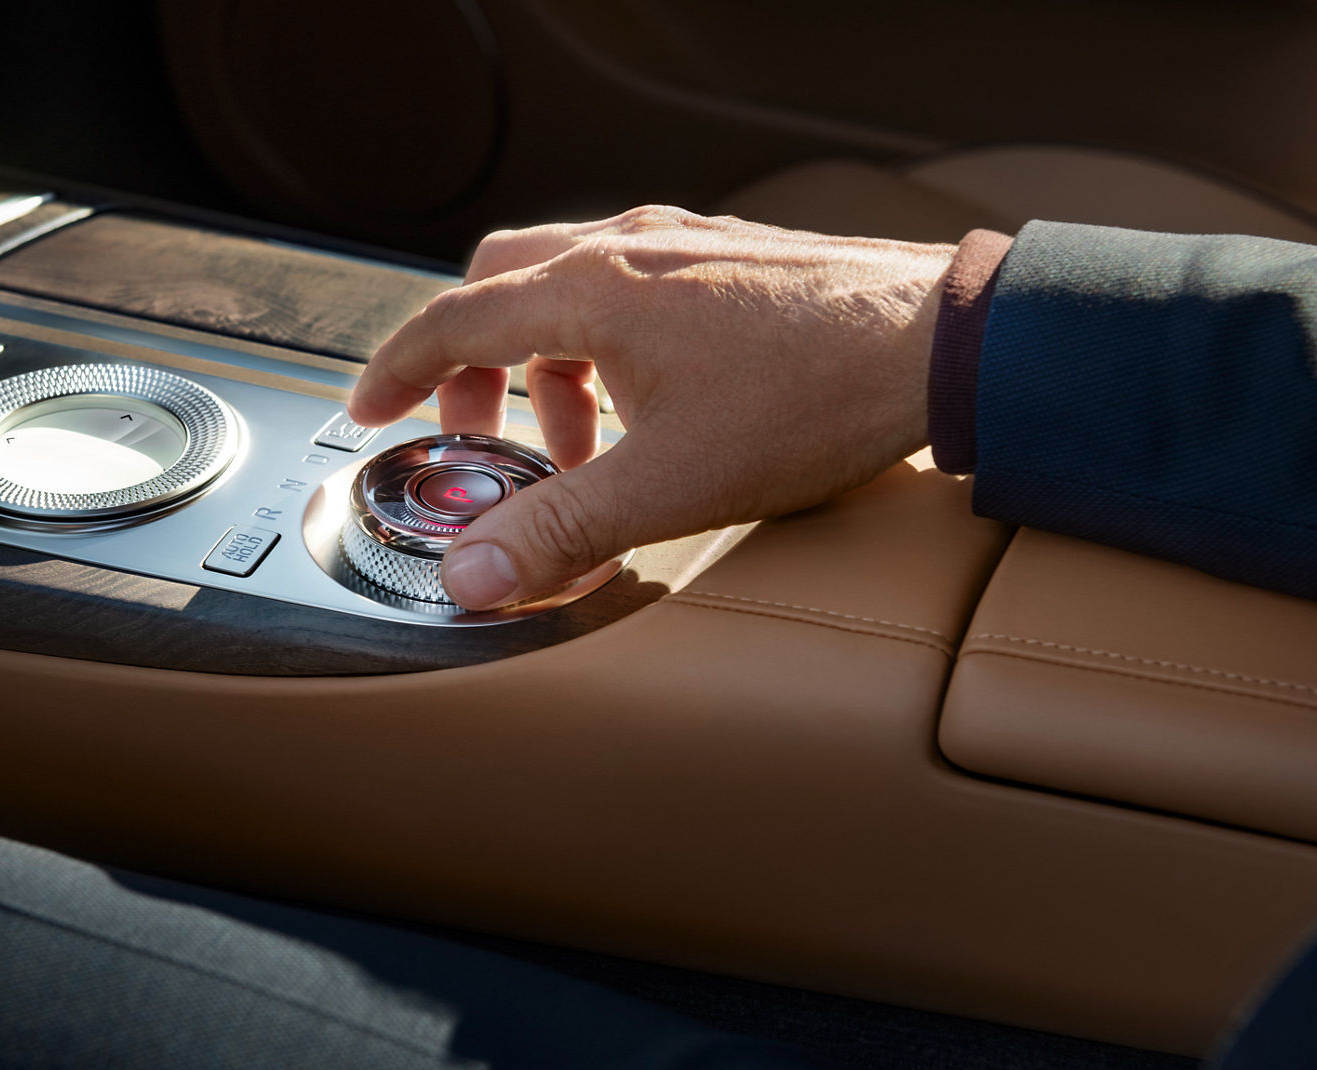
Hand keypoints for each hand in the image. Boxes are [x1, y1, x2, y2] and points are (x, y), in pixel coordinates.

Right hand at [347, 205, 955, 608]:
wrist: (945, 344)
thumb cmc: (814, 399)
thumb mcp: (670, 485)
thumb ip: (560, 529)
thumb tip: (472, 575)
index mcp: (591, 294)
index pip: (453, 322)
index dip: (399, 371)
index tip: (371, 410)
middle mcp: (628, 253)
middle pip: (499, 286)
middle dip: (471, 366)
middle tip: (479, 437)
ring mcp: (683, 246)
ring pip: (566, 282)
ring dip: (546, 362)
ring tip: (582, 445)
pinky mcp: (730, 259)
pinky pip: (629, 285)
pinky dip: (603, 341)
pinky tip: (648, 403)